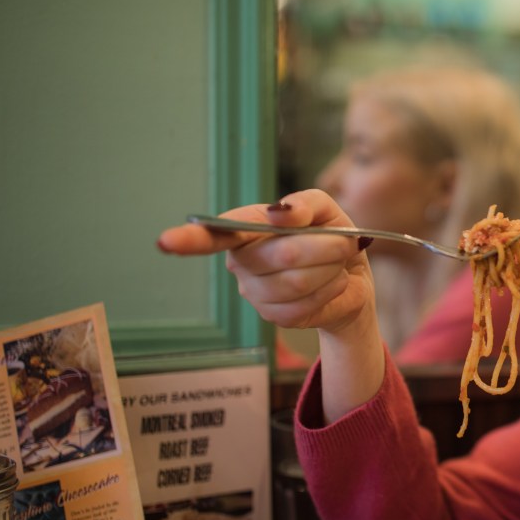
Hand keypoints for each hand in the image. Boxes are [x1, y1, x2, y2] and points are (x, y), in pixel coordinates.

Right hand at [156, 190, 374, 335]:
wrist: (353, 278)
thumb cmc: (332, 237)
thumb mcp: (326, 210)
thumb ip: (306, 203)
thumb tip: (281, 213)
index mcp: (246, 230)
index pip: (214, 234)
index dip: (190, 239)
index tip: (167, 241)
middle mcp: (241, 261)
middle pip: (280, 253)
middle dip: (324, 246)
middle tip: (344, 242)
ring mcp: (254, 292)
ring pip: (297, 281)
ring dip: (329, 269)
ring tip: (336, 263)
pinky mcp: (274, 316)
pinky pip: (305, 304)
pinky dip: (330, 290)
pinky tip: (332, 283)